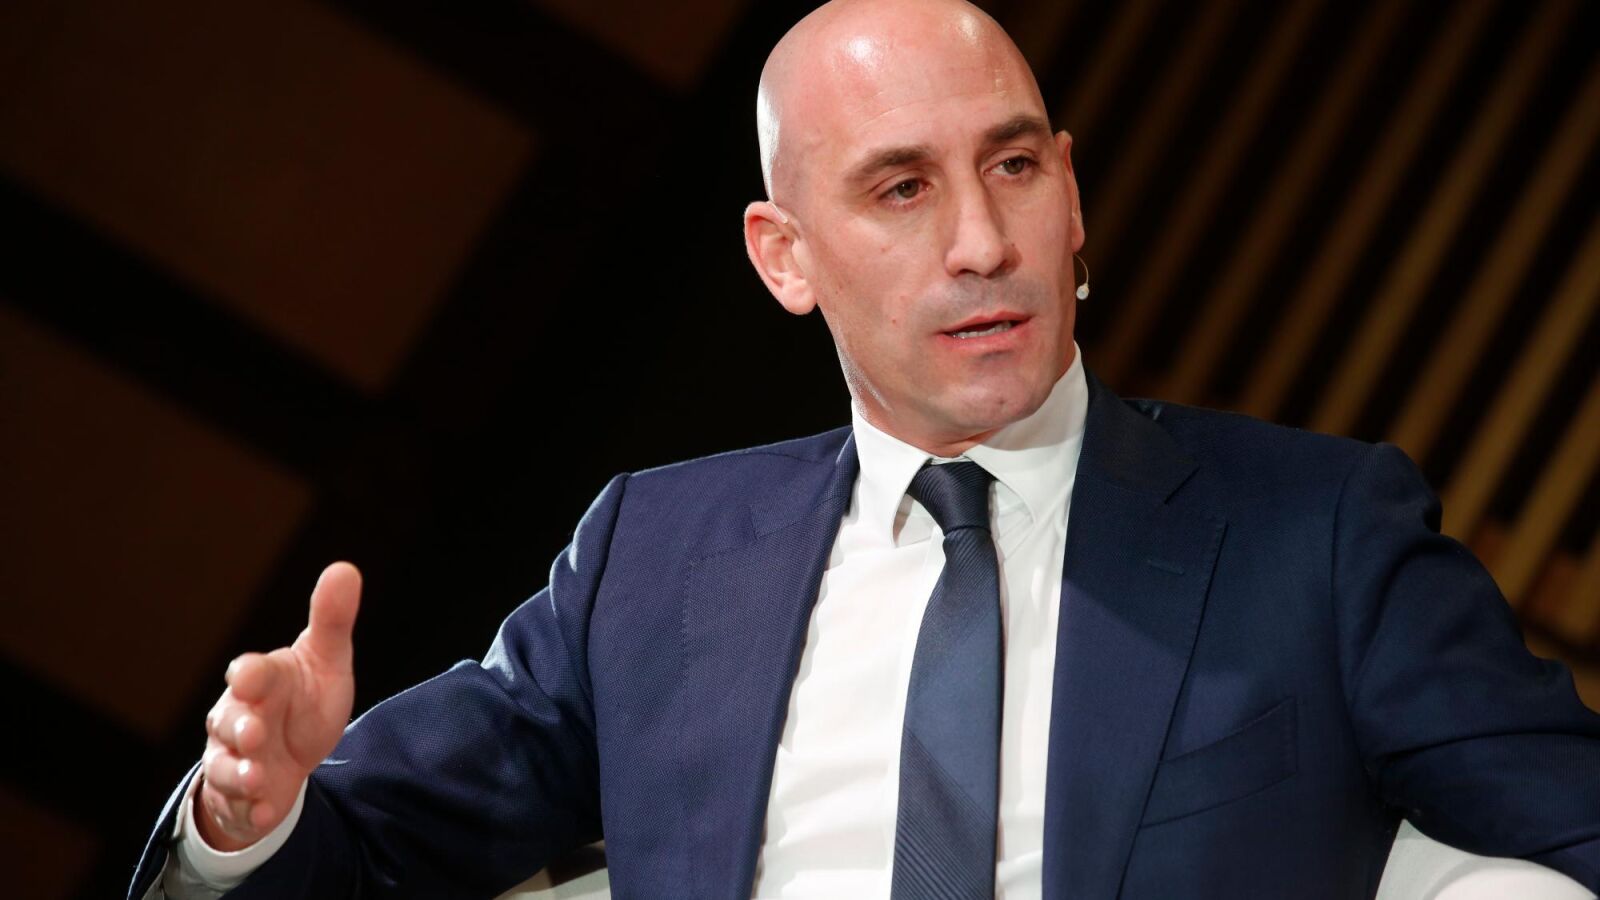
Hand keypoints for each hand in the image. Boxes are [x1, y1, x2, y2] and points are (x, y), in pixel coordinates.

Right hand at [194, 562, 360, 851]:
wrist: (290, 752)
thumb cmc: (303, 697)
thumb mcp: (326, 659)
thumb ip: (331, 620)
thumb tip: (346, 568)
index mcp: (263, 680)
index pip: (251, 673)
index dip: (250, 674)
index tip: (249, 674)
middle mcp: (239, 717)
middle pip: (229, 721)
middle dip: (240, 728)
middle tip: (255, 733)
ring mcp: (235, 758)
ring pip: (226, 765)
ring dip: (239, 773)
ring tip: (257, 779)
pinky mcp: (241, 794)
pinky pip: (239, 804)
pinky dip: (251, 809)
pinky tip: (265, 812)